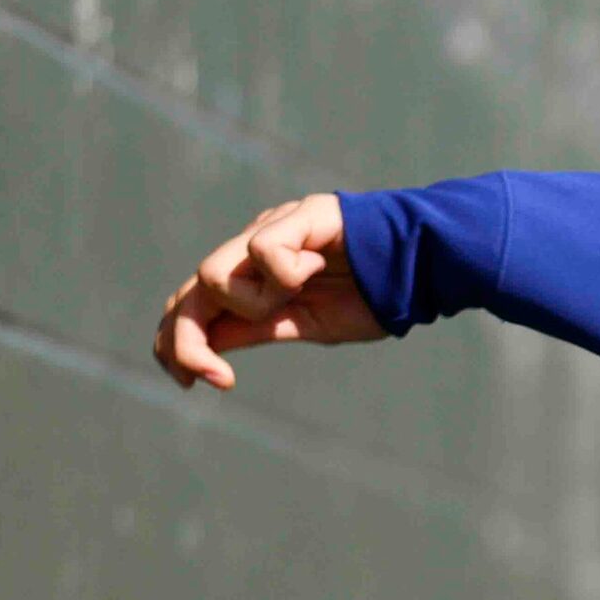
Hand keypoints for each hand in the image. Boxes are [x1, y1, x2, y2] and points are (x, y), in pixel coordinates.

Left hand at [150, 193, 386, 390]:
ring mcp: (271, 229)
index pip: (191, 305)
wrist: (422, 270)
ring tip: (296, 297)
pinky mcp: (296, 215)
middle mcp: (252, 248)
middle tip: (213, 378)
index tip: (190, 385)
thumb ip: (253, 329)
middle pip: (189, 293)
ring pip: (214, 274)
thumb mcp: (302, 324)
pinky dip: (284, 274)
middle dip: (188, 341)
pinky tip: (315, 271)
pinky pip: (261, 251)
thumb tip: (205, 346)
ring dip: (253, 304)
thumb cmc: (370, 295)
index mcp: (252, 275)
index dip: (177, 344)